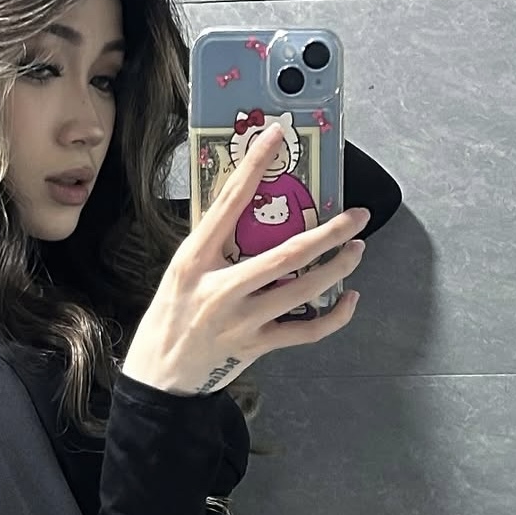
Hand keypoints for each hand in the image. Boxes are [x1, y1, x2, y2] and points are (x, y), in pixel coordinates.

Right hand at [122, 123, 369, 395]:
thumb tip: (253, 214)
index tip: (276, 136)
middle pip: (286, 254)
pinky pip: (306, 331)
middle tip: (357, 215)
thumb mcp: (181, 273)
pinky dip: (334, 317)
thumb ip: (214, 247)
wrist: (159, 378)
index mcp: (194, 260)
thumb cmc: (170, 318)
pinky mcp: (256, 347)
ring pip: (303, 291)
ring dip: (338, 268)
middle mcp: (220, 289)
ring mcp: (241, 320)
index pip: (228, 203)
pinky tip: (349, 299)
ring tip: (356, 249)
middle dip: (329, 233)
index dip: (254, 166)